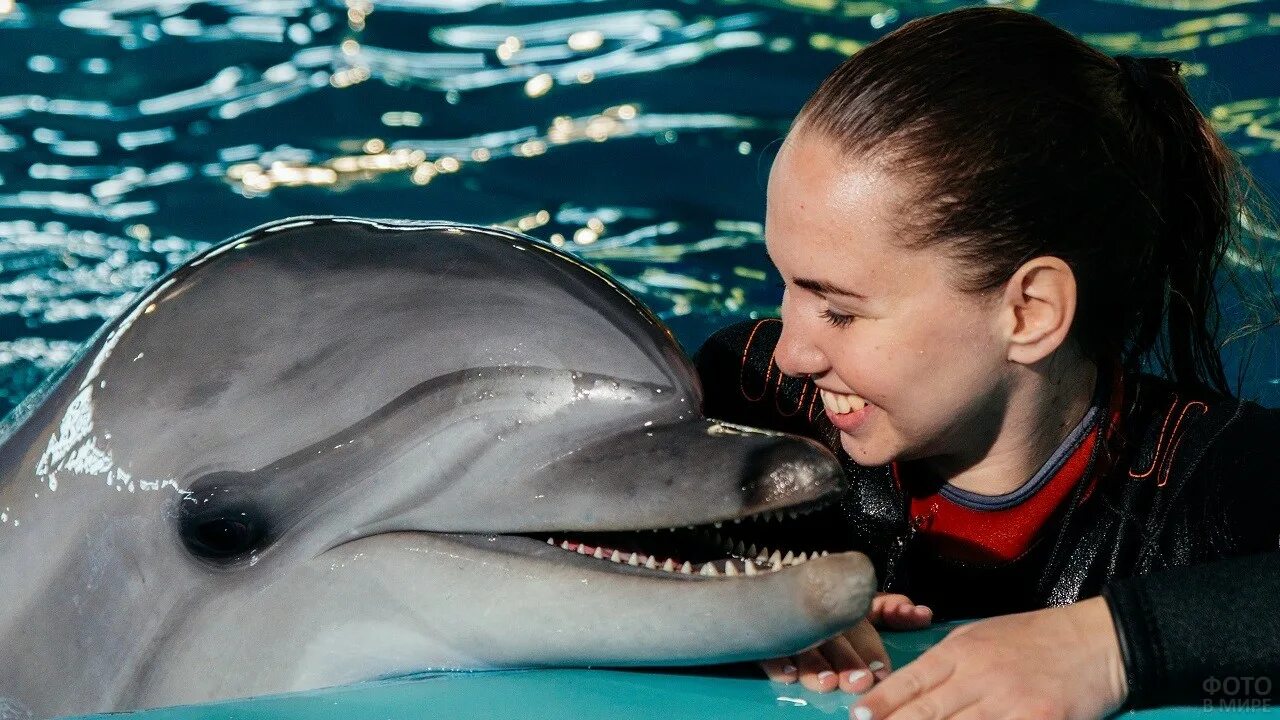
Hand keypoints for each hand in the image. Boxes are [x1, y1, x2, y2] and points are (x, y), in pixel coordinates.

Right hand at [761, 593, 932, 692]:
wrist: (767, 582)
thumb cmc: (825, 600)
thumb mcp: (860, 603)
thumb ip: (890, 609)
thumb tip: (924, 615)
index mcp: (843, 606)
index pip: (861, 626)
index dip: (872, 651)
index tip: (882, 673)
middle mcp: (818, 614)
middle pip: (834, 638)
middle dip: (847, 661)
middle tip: (860, 682)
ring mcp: (789, 624)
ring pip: (803, 644)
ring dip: (815, 665)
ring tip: (826, 684)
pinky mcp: (763, 635)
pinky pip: (768, 647)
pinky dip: (777, 660)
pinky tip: (788, 675)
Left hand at [850, 596, 1127, 719]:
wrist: (1097, 642)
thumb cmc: (1038, 638)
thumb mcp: (983, 636)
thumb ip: (948, 662)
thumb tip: (912, 687)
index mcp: (962, 651)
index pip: (910, 681)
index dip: (882, 703)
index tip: (858, 716)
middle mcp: (979, 676)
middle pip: (926, 712)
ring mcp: (1008, 702)